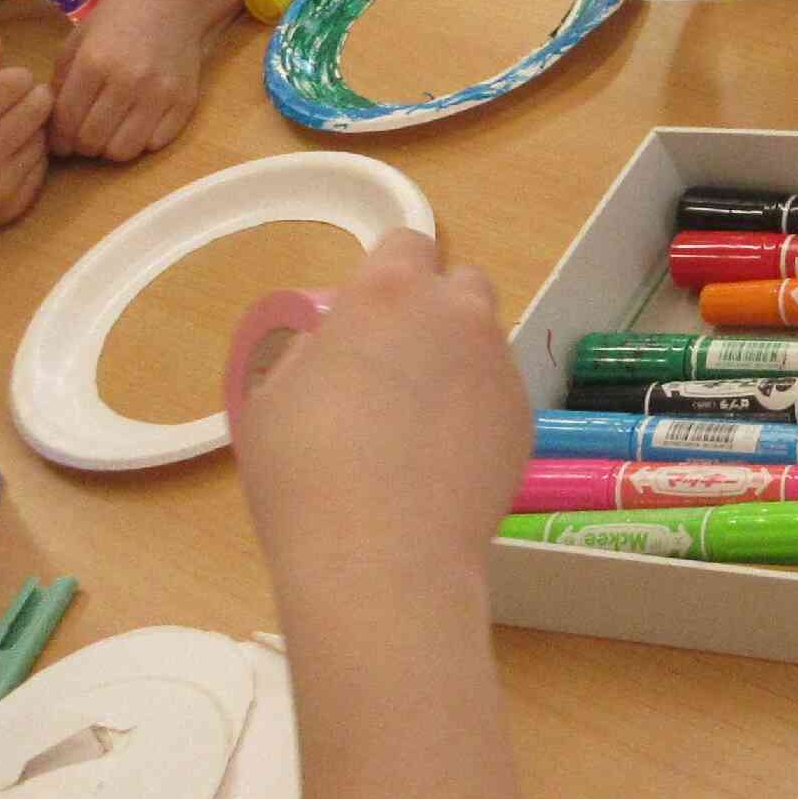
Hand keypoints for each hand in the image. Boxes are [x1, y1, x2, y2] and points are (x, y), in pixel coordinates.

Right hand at [0, 33, 49, 250]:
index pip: (11, 86)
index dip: (15, 75)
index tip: (6, 79)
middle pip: (38, 108)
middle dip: (31, 95)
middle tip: (16, 97)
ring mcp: (1, 189)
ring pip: (43, 137)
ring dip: (33, 126)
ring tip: (8, 126)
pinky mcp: (12, 209)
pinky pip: (41, 167)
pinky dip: (31, 154)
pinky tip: (7, 152)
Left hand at [51, 0, 207, 159]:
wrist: (175, 2)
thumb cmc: (120, 17)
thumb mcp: (79, 39)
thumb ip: (63, 80)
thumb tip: (53, 124)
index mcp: (94, 62)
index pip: (67, 121)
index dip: (58, 139)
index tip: (60, 141)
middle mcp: (127, 81)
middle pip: (92, 141)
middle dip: (82, 145)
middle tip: (84, 136)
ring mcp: (159, 94)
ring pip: (123, 151)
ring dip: (111, 148)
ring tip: (110, 133)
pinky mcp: (184, 103)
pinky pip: (155, 144)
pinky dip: (141, 141)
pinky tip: (137, 125)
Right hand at [229, 233, 529, 607]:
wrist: (383, 557)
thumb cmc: (306, 471)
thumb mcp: (273, 396)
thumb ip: (314, 349)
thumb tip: (338, 345)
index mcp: (389, 292)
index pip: (407, 241)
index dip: (388, 272)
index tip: (369, 312)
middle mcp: (458, 314)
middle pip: (460, 284)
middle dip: (436, 309)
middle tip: (397, 365)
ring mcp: (500, 366)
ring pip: (484, 343)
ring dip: (458, 363)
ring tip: (418, 426)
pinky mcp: (525, 419)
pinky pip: (498, 397)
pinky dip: (477, 413)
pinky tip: (444, 464)